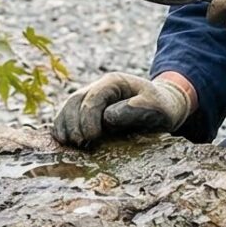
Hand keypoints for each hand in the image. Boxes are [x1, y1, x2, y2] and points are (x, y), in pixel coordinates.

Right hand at [52, 73, 192, 146]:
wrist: (163, 109)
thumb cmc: (161, 107)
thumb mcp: (155, 107)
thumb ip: (133, 110)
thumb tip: (107, 118)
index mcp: (114, 82)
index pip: (93, 97)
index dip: (88, 116)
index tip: (91, 137)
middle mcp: (98, 88)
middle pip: (75, 101)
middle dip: (74, 123)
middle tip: (79, 143)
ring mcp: (90, 99)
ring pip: (68, 108)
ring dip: (65, 127)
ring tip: (69, 144)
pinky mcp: (86, 113)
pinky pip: (68, 117)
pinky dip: (63, 128)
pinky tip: (64, 142)